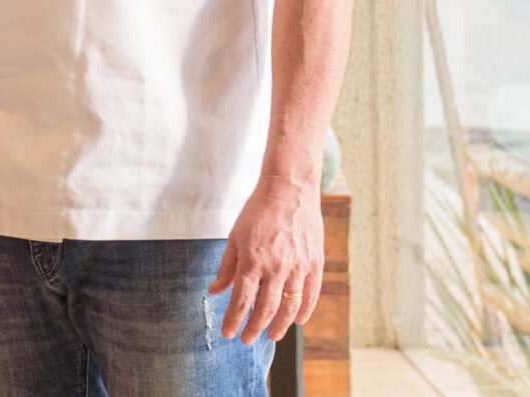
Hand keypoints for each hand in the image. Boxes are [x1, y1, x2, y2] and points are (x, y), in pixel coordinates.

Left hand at [211, 176, 322, 344]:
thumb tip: (214, 291)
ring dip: (280, 326)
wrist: (289, 189)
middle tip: (247, 340)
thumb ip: (227, 267)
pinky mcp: (314, 263)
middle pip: (265, 308)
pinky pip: (311, 294)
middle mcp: (276, 267)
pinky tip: (297, 321)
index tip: (229, 334)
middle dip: (255, 328)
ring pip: (290, 306)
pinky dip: (305, 311)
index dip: (234, 320)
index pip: (241, 300)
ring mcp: (298, 266)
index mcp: (252, 260)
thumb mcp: (235, 236)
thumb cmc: (258, 210)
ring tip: (272, 336)